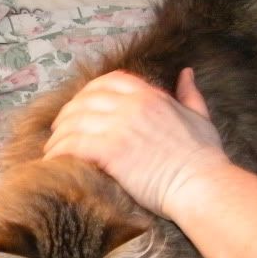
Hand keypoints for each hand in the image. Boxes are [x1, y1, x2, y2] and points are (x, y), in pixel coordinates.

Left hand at [44, 68, 229, 217]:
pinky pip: (73, 144)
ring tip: (52, 149)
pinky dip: (59, 151)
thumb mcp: (201, 117)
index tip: (80, 107)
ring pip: (75, 121)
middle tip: (59, 130)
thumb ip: (190, 94)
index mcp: (150, 94)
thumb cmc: (204, 158)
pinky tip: (53, 160)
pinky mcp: (111, 151)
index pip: (108, 81)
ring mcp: (120, 126)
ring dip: (59, 135)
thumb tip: (187, 73)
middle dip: (68, 114)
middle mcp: (132, 105)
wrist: (201, 185)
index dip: (88, 92)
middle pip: (85, 100)